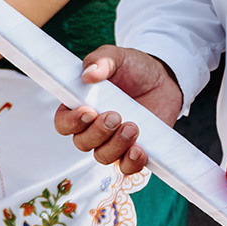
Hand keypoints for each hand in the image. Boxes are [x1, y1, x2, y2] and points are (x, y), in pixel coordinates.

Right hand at [54, 46, 183, 174]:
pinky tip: (139, 150)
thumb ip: (101, 60)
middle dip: (97, 133)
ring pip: (103, 156)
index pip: (63, 123)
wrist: (163, 78)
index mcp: (80, 106)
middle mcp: (93, 128)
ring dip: (115, 146)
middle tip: (115, 115)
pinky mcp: (134, 151)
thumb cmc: (132, 67)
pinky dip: (131, 163)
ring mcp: (113, 142)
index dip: (71, 122)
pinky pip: (127, 168)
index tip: (88, 111)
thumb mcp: (116, 57)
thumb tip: (89, 74)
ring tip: (133, 126)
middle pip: (82, 143)